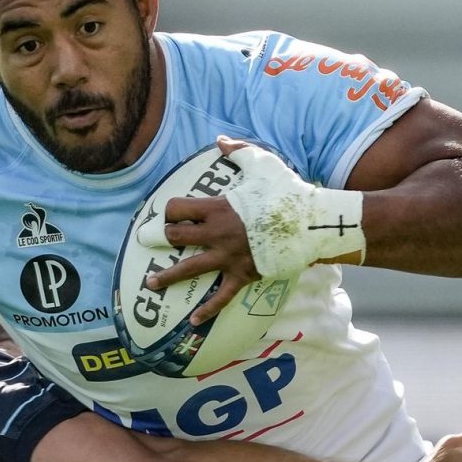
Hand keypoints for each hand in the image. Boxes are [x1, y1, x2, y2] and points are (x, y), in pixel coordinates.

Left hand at [145, 136, 361, 327]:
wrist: (310, 223)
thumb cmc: (287, 192)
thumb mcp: (263, 164)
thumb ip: (238, 151)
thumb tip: (220, 140)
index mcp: (218, 208)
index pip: (177, 209)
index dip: (170, 211)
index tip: (170, 213)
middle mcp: (217, 234)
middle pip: (176, 238)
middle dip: (164, 239)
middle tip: (155, 241)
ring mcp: (228, 257)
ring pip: (189, 269)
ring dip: (167, 277)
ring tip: (151, 283)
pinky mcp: (242, 275)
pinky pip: (220, 297)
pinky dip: (207, 311)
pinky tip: (193, 321)